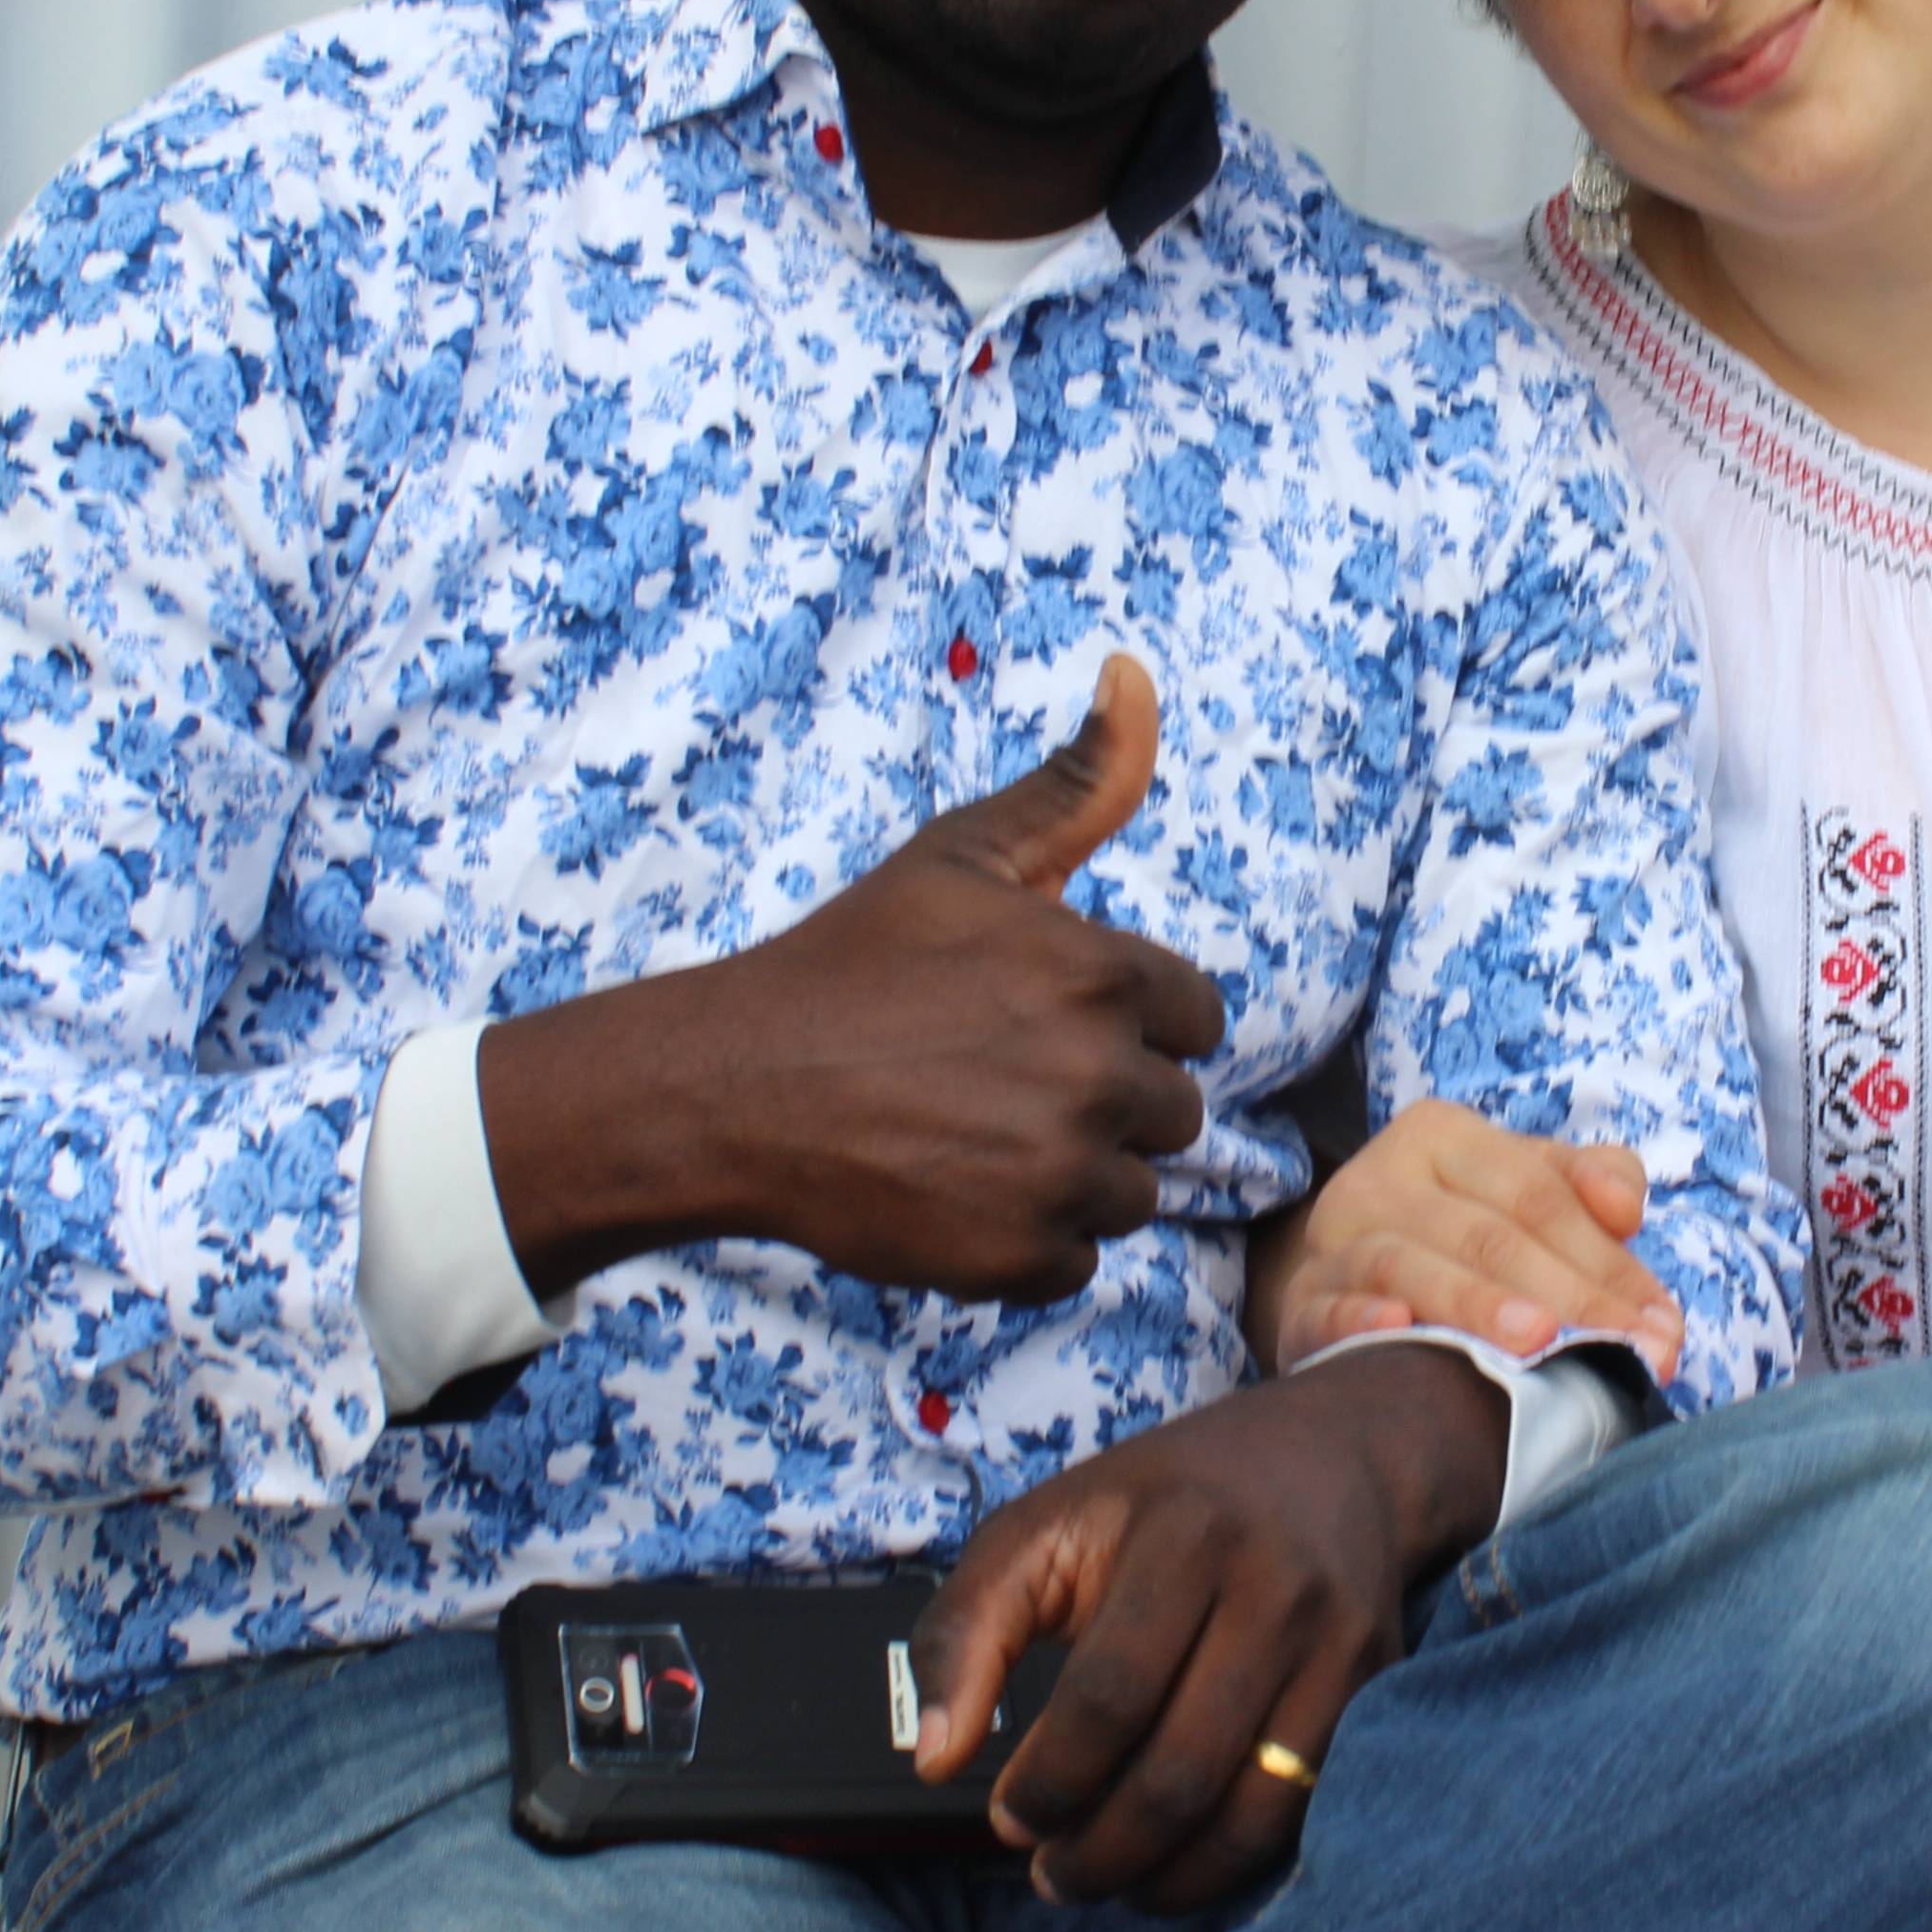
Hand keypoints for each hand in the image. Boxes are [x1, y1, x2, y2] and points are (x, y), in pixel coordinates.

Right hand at [480, 653, 1227, 1299]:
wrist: (735, 1087)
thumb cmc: (852, 961)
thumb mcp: (964, 854)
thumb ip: (1078, 784)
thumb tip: (1137, 673)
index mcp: (1100, 976)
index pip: (1196, 1017)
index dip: (1130, 1018)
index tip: (1048, 1017)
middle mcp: (1097, 1079)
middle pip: (1171, 1110)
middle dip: (1104, 1097)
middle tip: (999, 1078)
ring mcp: (1060, 1176)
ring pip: (1131, 1191)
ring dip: (1072, 1172)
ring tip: (975, 1133)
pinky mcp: (1022, 1257)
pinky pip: (1077, 1258)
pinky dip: (1027, 1237)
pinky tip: (956, 1189)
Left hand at [904, 1348, 1505, 1913]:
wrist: (1338, 1454)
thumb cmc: (1164, 1500)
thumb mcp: (1044, 1524)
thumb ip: (965, 1628)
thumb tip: (934, 1757)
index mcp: (1182, 1536)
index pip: (1107, 1697)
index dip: (1049, 1782)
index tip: (1008, 1819)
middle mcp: (1274, 1588)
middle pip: (1179, 1771)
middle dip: (1100, 1852)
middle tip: (1052, 1873)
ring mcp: (1339, 1644)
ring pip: (1251, 1811)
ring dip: (1168, 1879)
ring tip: (1111, 1883)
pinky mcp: (1378, 1688)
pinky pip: (1306, 1810)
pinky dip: (1235, 1861)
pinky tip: (1182, 1862)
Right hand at [1249, 1098, 1680, 1379]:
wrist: (1341, 1277)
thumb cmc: (1460, 1233)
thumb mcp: (1526, 1192)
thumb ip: (1591, 1184)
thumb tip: (1626, 1207)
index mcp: (1446, 1137)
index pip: (1539, 1195)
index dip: (1606, 1261)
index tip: (1659, 1329)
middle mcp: (1384, 1176)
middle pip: (1489, 1234)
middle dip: (1569, 1298)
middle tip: (1626, 1355)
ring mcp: (1336, 1239)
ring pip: (1411, 1264)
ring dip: (1477, 1304)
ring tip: (1538, 1345)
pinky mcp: (1303, 1303)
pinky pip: (1332, 1306)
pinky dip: (1363, 1318)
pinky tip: (1400, 1331)